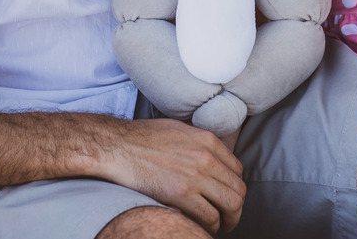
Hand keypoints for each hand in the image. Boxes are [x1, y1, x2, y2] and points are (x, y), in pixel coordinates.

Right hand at [101, 118, 245, 234]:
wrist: (118, 146)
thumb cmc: (143, 137)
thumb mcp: (180, 130)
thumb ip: (200, 144)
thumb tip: (209, 158)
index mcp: (208, 141)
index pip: (237, 170)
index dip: (234, 187)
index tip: (226, 196)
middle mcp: (207, 158)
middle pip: (238, 190)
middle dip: (236, 208)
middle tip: (228, 217)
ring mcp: (196, 176)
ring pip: (230, 205)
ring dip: (228, 220)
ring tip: (219, 225)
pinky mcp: (181, 194)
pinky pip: (209, 217)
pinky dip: (210, 226)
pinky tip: (202, 227)